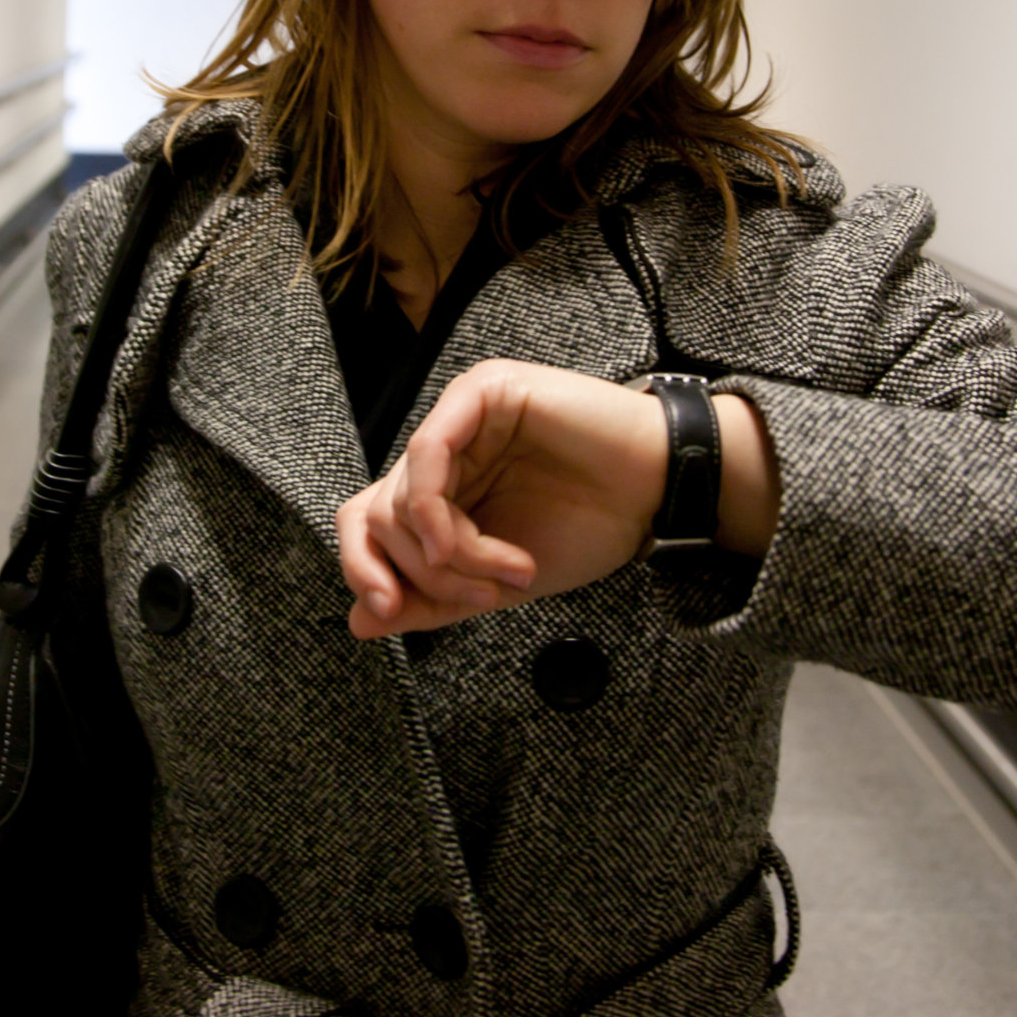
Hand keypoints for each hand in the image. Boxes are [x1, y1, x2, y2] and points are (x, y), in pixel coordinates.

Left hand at [334, 360, 778, 639]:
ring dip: (450, 556)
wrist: (658, 494)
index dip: (363, 569)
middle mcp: (441, 446)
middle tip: (486, 599)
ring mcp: (459, 415)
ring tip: (511, 575)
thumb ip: (430, 599)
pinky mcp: (483, 393)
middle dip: (429, 576)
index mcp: (440, 484)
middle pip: (378, 517)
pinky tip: (490, 550)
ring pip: (401, 496)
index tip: (385, 614)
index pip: (366, 521)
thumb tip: (359, 623)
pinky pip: (428, 455)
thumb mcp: (495, 581)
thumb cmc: (590, 526)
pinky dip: (446, 518)